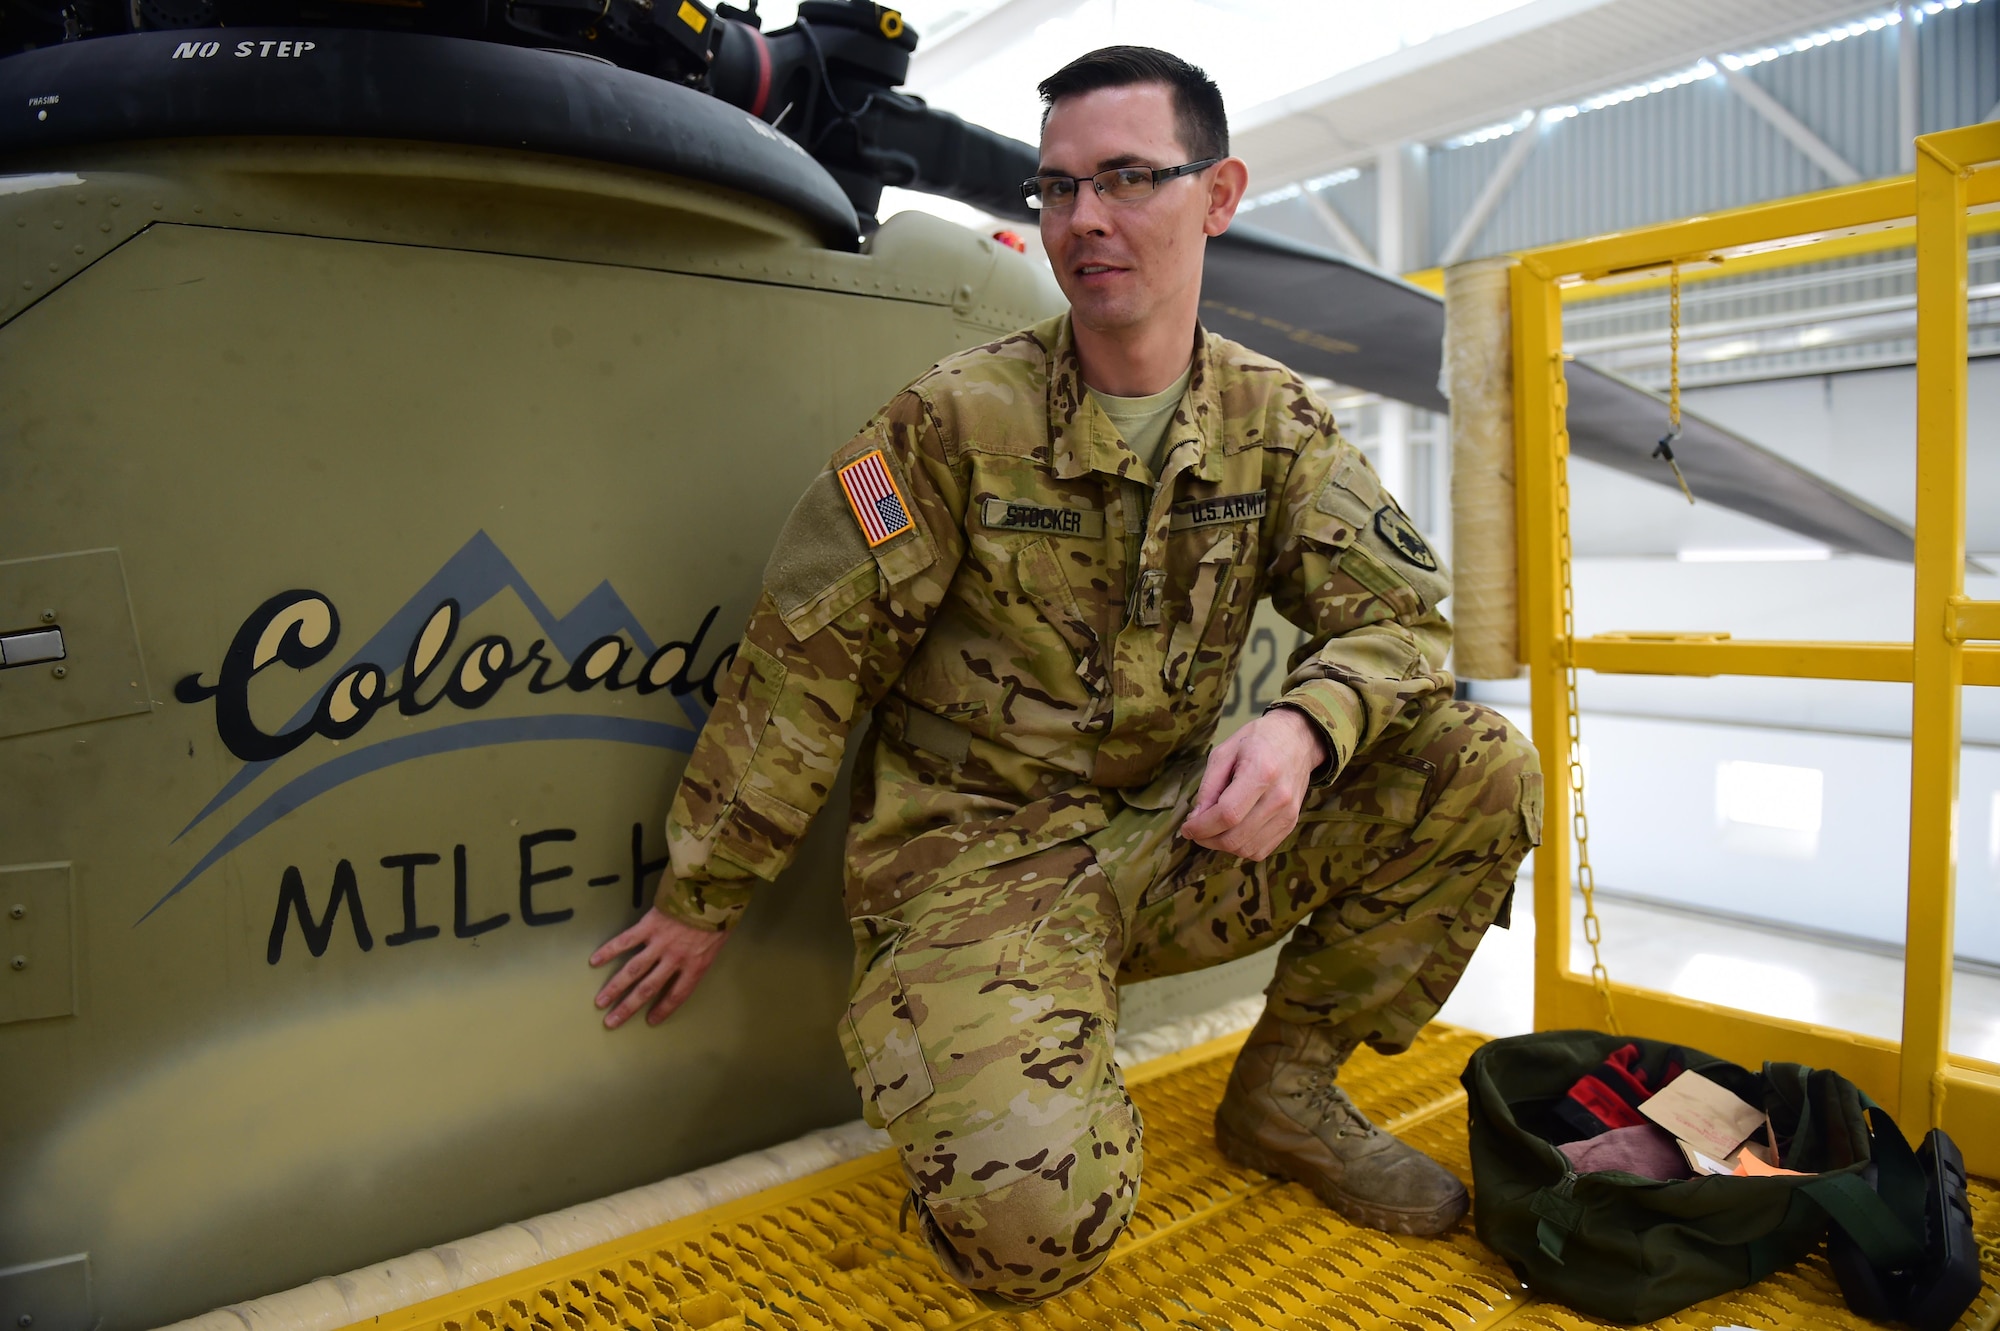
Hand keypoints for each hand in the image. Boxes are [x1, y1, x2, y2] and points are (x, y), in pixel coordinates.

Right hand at [589, 906, 729, 1028]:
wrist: (712, 889)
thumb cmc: (720, 915)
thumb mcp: (719, 941)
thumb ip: (702, 955)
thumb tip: (689, 963)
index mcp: (696, 965)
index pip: (677, 995)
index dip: (664, 1009)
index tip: (650, 1021)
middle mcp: (675, 959)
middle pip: (648, 988)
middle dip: (628, 1007)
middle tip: (611, 1022)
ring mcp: (659, 943)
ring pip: (633, 970)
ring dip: (614, 987)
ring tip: (599, 1002)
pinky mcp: (648, 925)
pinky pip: (626, 941)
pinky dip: (609, 950)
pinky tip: (594, 961)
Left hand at [1179, 708, 1328, 860]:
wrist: (1298, 740)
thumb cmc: (1257, 741)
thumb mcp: (1225, 752)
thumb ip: (1209, 786)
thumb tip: (1196, 818)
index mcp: (1261, 771)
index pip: (1228, 814)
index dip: (1202, 827)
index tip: (1186, 828)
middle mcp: (1279, 796)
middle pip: (1236, 837)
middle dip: (1207, 839)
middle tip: (1195, 830)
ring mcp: (1288, 813)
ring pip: (1247, 849)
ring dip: (1222, 846)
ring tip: (1212, 830)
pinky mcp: (1292, 823)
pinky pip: (1261, 850)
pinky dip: (1240, 847)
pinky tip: (1231, 832)